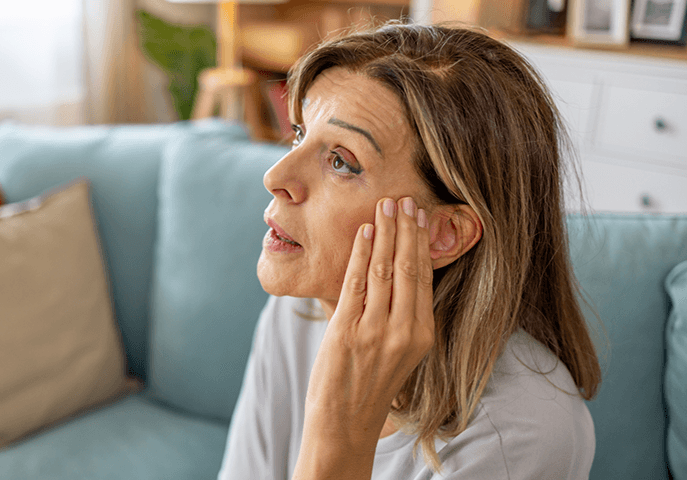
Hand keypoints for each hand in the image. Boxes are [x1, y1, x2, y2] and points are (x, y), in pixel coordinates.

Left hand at [294, 197, 434, 477]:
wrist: (345, 421)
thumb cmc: (370, 384)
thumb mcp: (399, 351)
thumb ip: (401, 315)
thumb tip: (398, 271)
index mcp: (421, 335)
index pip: (423, 278)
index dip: (421, 243)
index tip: (421, 216)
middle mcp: (403, 330)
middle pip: (407, 268)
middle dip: (405, 230)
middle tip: (404, 200)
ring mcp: (375, 330)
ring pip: (382, 270)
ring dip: (383, 234)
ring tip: (384, 207)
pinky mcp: (347, 330)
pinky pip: (355, 282)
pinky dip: (359, 254)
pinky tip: (363, 233)